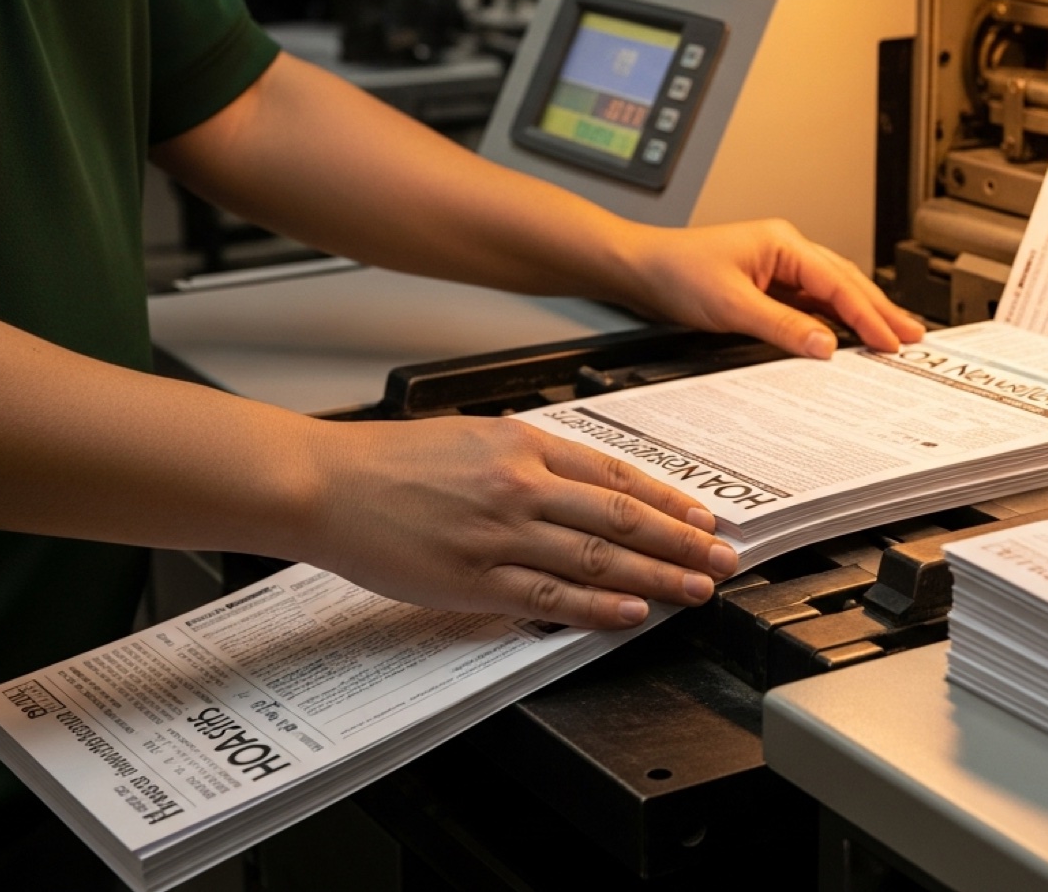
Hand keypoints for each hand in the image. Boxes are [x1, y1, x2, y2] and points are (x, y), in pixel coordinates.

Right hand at [301, 417, 738, 629]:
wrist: (324, 484)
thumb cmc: (388, 461)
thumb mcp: (471, 434)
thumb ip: (530, 455)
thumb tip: (585, 480)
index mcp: (521, 442)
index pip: (617, 475)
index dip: (671, 502)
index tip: (705, 520)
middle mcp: (519, 485)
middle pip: (623, 517)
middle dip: (683, 543)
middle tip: (723, 561)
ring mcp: (499, 535)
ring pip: (599, 558)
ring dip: (657, 577)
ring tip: (696, 590)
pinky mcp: (475, 580)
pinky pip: (552, 596)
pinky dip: (599, 604)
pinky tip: (632, 612)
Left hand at [617, 219, 924, 357]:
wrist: (639, 269)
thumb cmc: (675, 272)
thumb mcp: (732, 305)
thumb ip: (781, 326)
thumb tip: (825, 344)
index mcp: (783, 243)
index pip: (837, 283)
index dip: (868, 314)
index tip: (892, 339)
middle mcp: (785, 250)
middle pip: (845, 282)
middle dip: (881, 310)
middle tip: (913, 335)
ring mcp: (777, 267)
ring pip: (831, 291)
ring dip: (861, 314)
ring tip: (892, 335)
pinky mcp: (766, 285)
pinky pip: (811, 302)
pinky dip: (834, 319)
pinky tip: (846, 336)